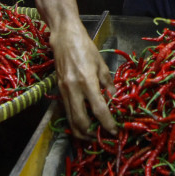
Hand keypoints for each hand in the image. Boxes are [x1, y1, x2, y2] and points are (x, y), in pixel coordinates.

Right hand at [47, 23, 116, 138]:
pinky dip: (76, 122)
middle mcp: (73, 89)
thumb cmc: (85, 48)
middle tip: (104, 137)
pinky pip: (67, 113)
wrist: (64, 38)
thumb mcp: (101, 64)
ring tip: (95, 135)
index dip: (108, 123)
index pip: (98, 109)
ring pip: (71, 121)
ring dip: (83, 132)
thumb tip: (115, 100)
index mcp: (86, 81)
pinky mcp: (59, 92)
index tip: (116, 131)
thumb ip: (108, 84)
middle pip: (81, 122)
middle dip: (93, 134)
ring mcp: (64, 92)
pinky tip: (86, 123)